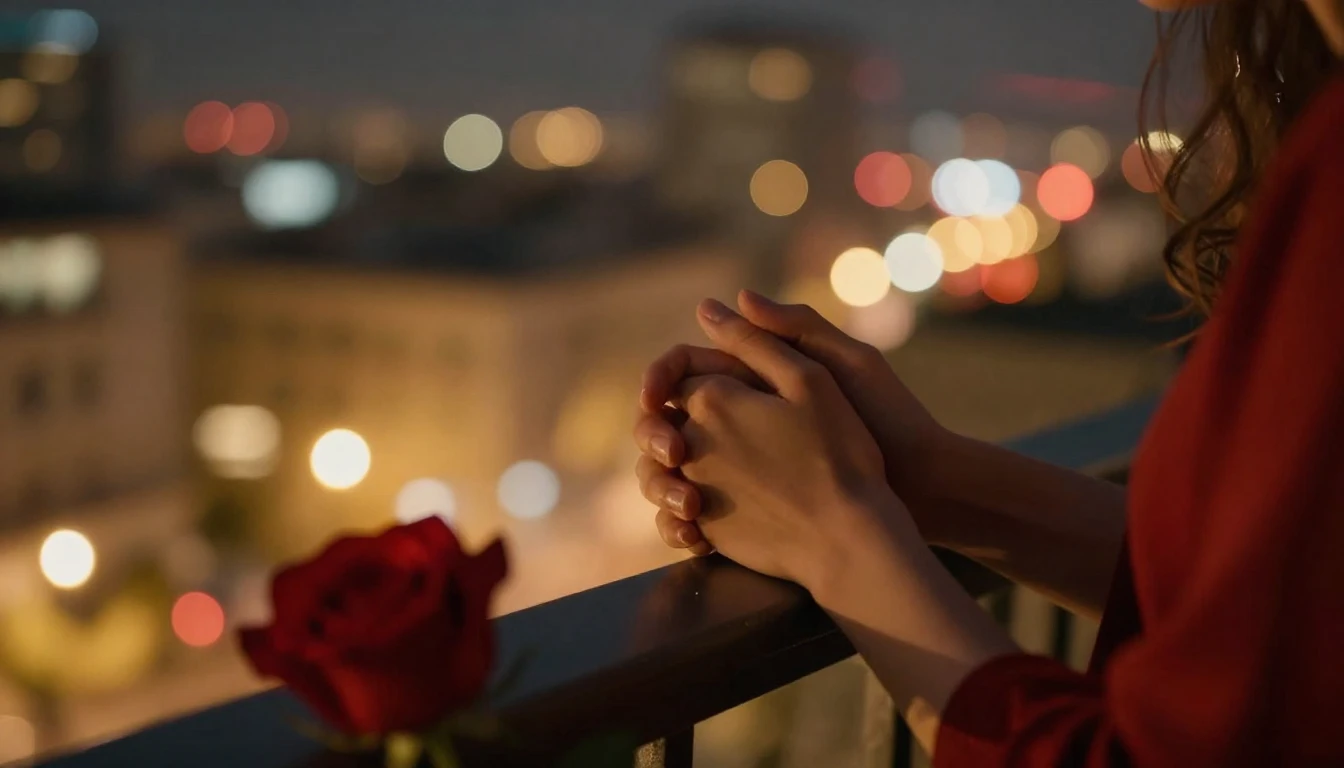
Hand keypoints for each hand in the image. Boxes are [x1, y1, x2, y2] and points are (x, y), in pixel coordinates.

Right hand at [634, 290, 948, 555]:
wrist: (921, 489)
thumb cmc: (889, 419)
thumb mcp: (847, 366)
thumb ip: (793, 330)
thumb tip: (729, 298)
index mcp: (759, 379)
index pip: (687, 369)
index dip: (661, 380)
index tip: (651, 399)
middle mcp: (742, 420)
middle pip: (670, 421)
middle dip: (652, 436)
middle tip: (669, 455)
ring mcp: (741, 468)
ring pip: (674, 470)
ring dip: (660, 484)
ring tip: (683, 505)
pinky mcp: (744, 511)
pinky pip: (696, 513)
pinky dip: (682, 523)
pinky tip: (691, 534)